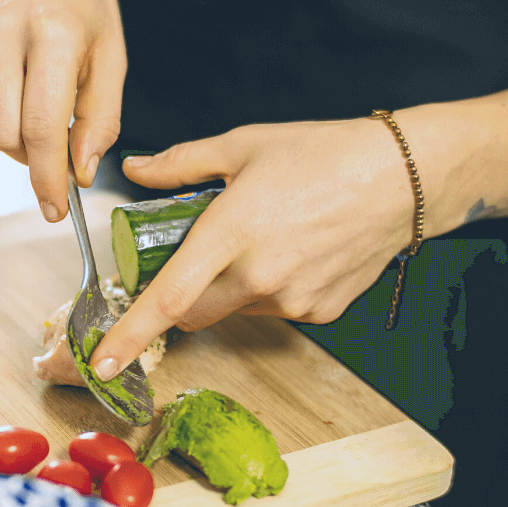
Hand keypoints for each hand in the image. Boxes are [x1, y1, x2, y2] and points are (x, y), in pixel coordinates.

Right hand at [0, 0, 126, 221]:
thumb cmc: (80, 11)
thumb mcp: (109, 57)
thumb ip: (102, 120)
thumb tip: (78, 175)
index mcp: (52, 32)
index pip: (41, 128)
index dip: (47, 178)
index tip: (55, 210)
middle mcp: (0, 27)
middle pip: (3, 136)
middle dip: (29, 153)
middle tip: (50, 136)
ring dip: (4, 135)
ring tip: (25, 104)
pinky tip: (3, 86)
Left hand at [89, 112, 458, 381]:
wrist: (406, 177)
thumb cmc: (325, 153)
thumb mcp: (243, 145)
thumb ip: (180, 164)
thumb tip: (136, 172)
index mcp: (231, 233)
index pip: (168, 298)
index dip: (129, 335)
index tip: (100, 361)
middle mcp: (259, 276)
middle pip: (192, 313)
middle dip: (180, 296)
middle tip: (195, 255)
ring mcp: (292, 300)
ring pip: (232, 311)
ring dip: (227, 288)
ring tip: (259, 240)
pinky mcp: (318, 313)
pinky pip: (272, 310)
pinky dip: (267, 290)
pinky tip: (291, 253)